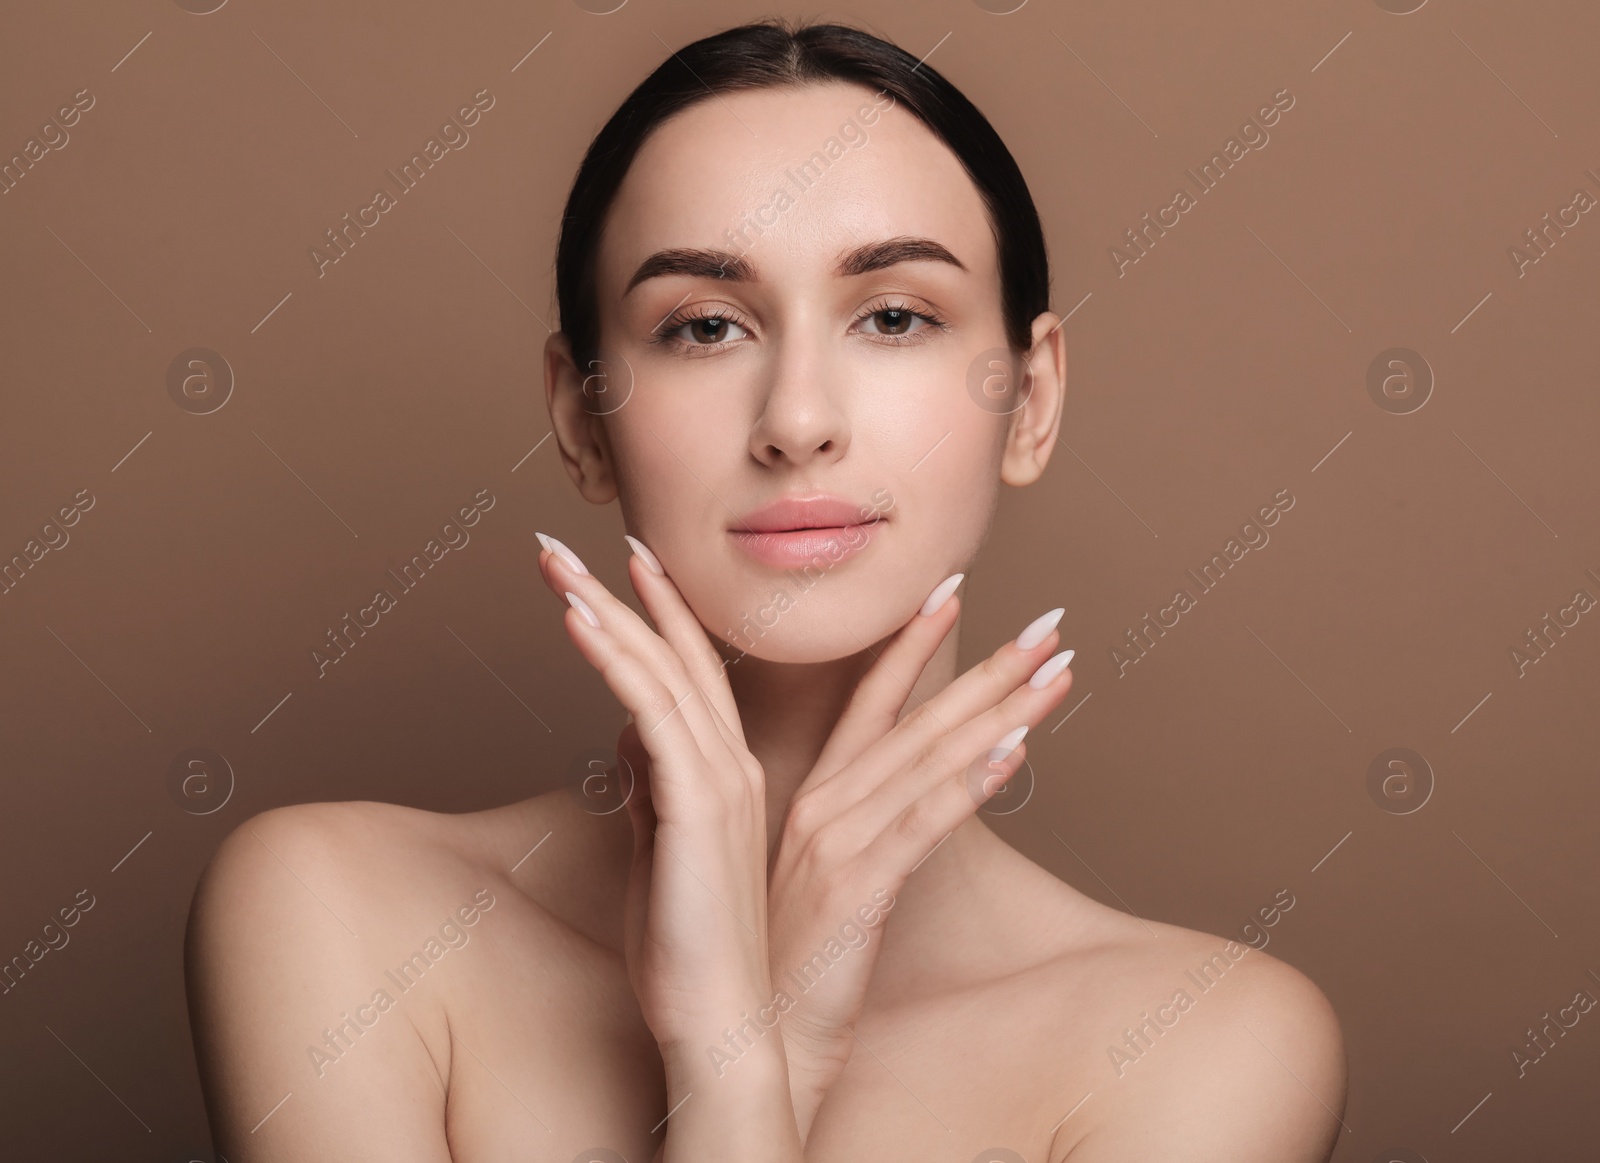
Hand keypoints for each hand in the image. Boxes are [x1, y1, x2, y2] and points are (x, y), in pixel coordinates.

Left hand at [534, 533, 772, 1065]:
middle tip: (562, 543)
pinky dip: (615, 658)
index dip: (656, 611)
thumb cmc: (685, 949)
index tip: (622, 561)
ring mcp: (720, 779)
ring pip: (662, 670)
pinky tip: (577, 620)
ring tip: (556, 563)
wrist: (720, 1018)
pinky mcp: (699, 803)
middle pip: (675, 654)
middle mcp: (730, 763)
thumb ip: (647, 788)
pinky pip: (652, 710)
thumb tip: (623, 736)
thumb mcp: (656, 850)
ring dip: (606, 608)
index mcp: (723, 774)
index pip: (690, 672)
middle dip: (620, 590)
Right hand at [763, 586, 1074, 1132]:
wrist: (742, 1039)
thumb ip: (799, 814)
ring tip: (1057, 671)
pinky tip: (1018, 753)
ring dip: (1001, 711)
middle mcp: (822, 806)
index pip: (869, 701)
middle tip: (1049, 623)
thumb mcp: (781, 873)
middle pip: (915, 718)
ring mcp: (837, 843)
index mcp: (809, 797)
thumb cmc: (765, 964)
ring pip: (930, 759)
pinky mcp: (855, 888)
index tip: (953, 591)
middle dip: (988, 667)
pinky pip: (924, 825)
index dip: (911, 644)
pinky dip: (971, 785)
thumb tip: (774, 765)